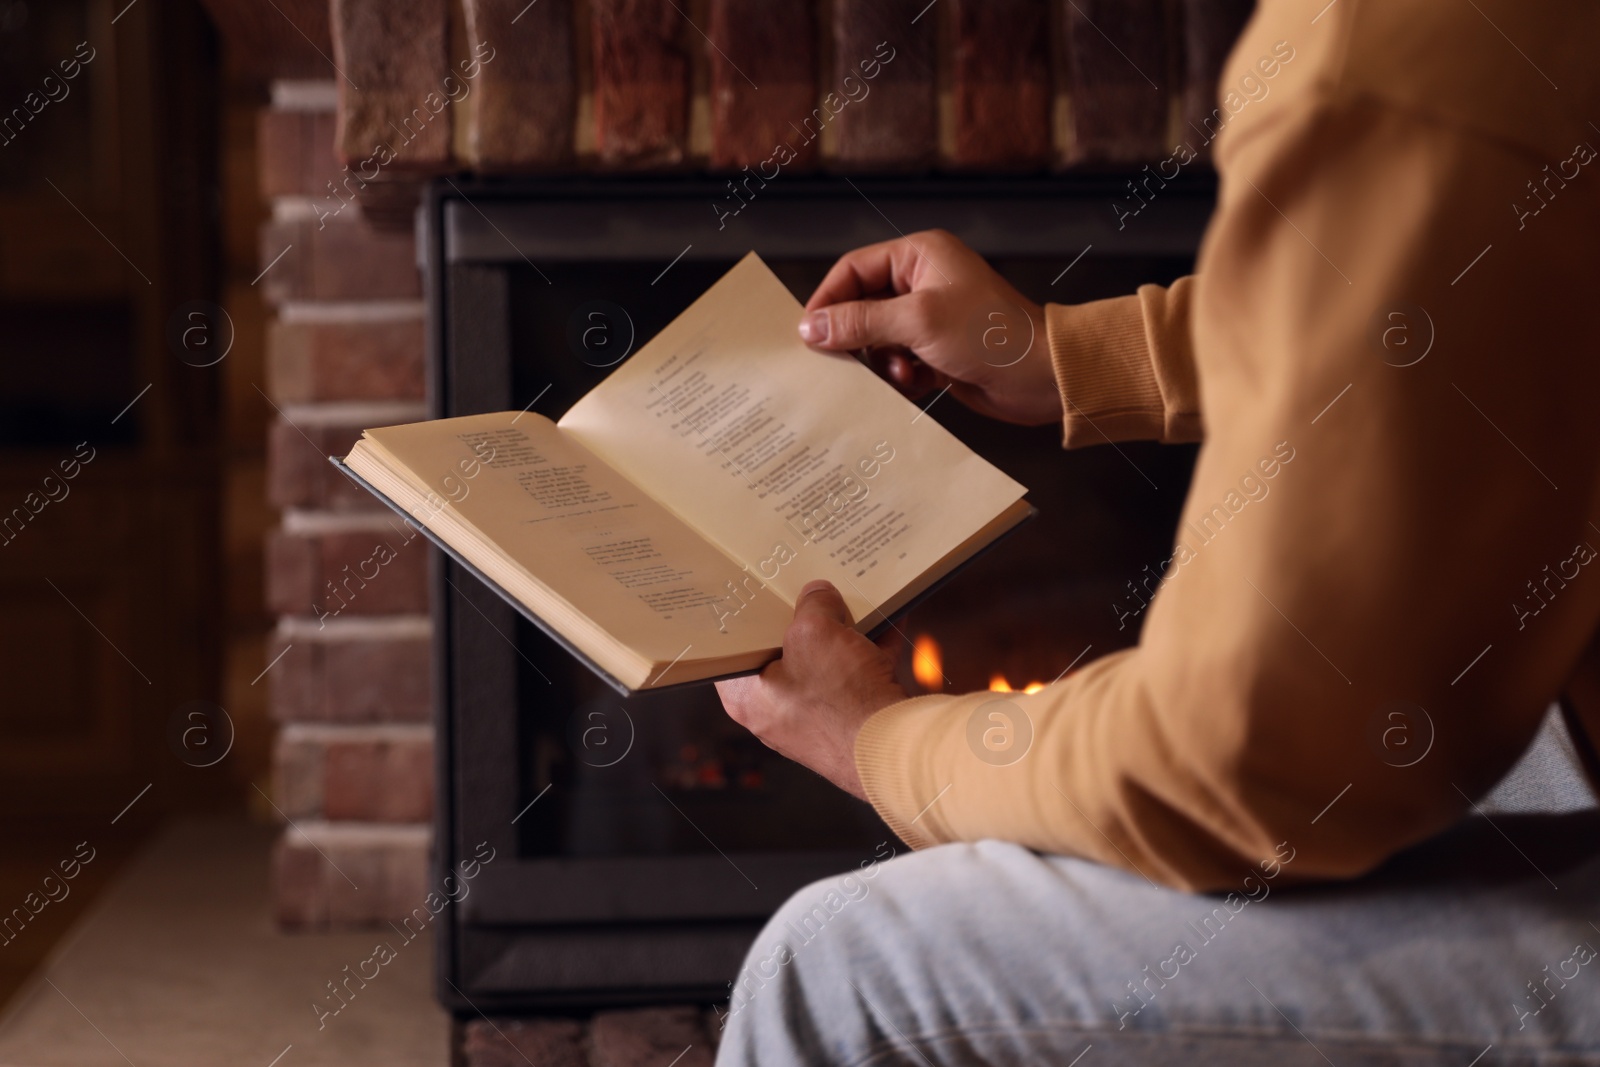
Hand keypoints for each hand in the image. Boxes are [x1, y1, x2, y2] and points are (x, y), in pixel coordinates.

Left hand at [716, 580, 907, 799]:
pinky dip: (870, 651)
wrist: (891, 748)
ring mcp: (814, 719)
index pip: (736, 650)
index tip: (761, 594)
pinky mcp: (850, 722)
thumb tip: (818, 594)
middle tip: (811, 590)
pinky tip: (889, 621)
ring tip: (854, 600)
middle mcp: (776, 713)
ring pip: (825, 664)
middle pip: (784, 653)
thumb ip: (813, 604)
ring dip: (843, 634)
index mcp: (748, 696)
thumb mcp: (816, 631)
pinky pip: (856, 678)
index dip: (748, 618)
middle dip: (805, 620)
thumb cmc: (839, 699)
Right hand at [801, 230, 1061, 425]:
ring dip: (883, 362)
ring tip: (902, 373)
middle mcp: (924, 282)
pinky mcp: (938, 351)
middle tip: (845, 361)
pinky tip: (918, 383)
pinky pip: (899, 362)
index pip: (854, 269)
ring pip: (879, 339)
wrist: (1042, 377)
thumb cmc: (992, 335)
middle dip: (857, 337)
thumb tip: (812, 326)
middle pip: (862, 306)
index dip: (828, 300)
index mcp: (920, 256)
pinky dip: (902, 377)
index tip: (808, 333)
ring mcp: (931, 318)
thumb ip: (860, 322)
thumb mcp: (917, 322)